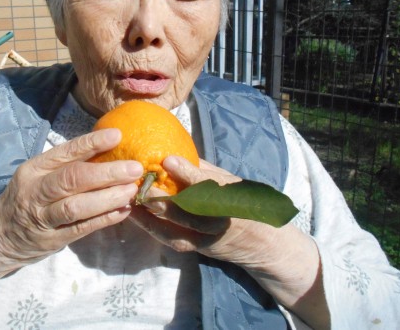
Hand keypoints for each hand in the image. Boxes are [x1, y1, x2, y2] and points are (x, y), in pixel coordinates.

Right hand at [0, 128, 139, 308]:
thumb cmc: (28, 197)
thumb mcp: (38, 175)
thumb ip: (66, 165)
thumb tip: (109, 149)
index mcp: (34, 169)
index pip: (65, 152)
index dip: (92, 143)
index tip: (117, 135)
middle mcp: (36, 191)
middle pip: (73, 179)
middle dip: (107, 173)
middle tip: (134, 168)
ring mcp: (43, 217)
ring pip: (77, 206)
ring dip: (108, 198)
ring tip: (131, 190)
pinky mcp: (53, 239)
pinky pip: (82, 228)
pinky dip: (105, 219)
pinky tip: (124, 211)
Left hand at [129, 156, 328, 328]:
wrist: (266, 244)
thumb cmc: (245, 203)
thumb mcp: (232, 182)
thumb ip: (206, 170)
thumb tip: (177, 149)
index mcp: (231, 195)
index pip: (208, 182)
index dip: (187, 171)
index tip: (167, 159)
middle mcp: (221, 218)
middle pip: (190, 209)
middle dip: (165, 198)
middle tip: (142, 185)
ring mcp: (210, 236)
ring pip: (179, 228)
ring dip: (153, 216)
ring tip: (133, 201)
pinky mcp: (200, 249)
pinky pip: (175, 240)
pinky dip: (155, 230)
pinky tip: (138, 217)